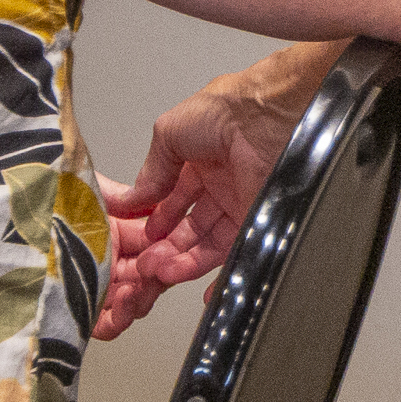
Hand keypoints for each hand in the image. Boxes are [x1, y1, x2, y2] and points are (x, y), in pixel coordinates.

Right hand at [94, 62, 318, 338]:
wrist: (268, 114)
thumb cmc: (226, 110)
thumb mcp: (170, 133)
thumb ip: (152, 169)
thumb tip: (132, 197)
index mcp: (197, 164)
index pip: (172, 204)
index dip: (156, 223)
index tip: (141, 240)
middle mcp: (220, 186)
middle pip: (188, 229)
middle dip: (166, 250)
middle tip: (149, 264)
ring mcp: (239, 204)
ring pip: (207, 244)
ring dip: (184, 263)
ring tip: (163, 273)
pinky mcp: (258, 220)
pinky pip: (238, 253)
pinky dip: (222, 276)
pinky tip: (205, 291)